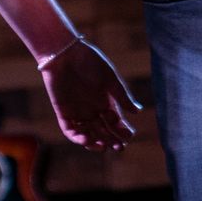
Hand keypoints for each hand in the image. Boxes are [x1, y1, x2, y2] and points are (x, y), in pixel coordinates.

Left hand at [39, 37, 141, 151]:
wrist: (65, 53)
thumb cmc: (90, 62)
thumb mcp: (109, 79)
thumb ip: (122, 96)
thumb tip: (137, 111)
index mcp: (105, 101)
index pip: (116, 122)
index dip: (122, 131)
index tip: (129, 136)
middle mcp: (92, 109)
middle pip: (103, 131)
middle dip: (112, 140)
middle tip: (119, 147)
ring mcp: (78, 112)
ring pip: (88, 134)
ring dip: (95, 142)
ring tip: (103, 146)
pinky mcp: (63, 112)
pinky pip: (70, 130)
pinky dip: (77, 138)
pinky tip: (87, 140)